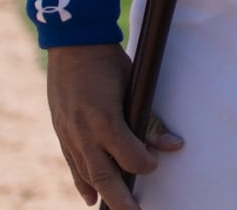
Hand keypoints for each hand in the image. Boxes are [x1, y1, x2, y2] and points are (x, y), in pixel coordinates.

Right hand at [45, 44, 183, 208]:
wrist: (72, 43)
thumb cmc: (108, 61)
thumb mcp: (135, 85)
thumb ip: (151, 119)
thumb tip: (175, 145)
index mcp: (104, 119)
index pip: (129, 157)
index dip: (144, 165)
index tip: (154, 164)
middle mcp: (83, 132)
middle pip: (104, 177)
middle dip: (121, 200)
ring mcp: (68, 134)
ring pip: (86, 175)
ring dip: (103, 195)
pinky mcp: (61, 132)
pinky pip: (72, 164)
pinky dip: (82, 183)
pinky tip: (91, 198)